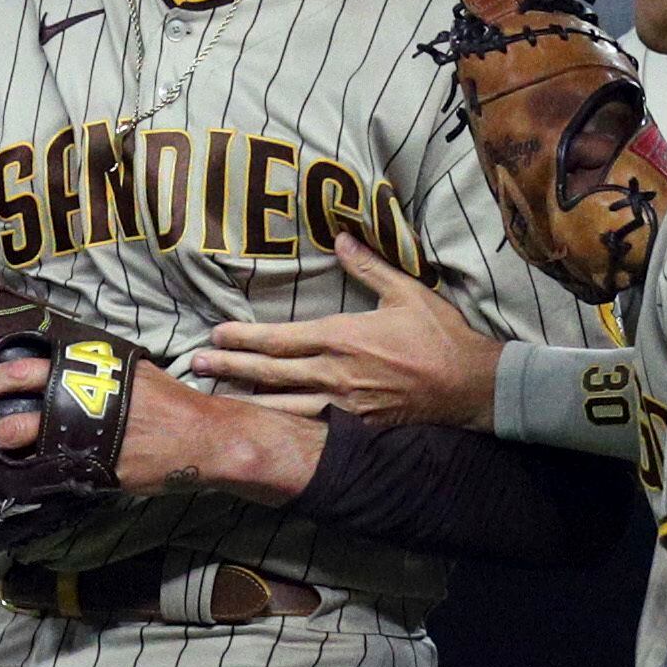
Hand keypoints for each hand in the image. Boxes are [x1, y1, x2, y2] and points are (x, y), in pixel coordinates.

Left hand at [0, 355, 324, 501]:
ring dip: (5, 441)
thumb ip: (100, 371)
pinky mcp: (96, 463)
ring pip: (28, 436)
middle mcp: (84, 394)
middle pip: (21, 400)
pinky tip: (22, 473)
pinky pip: (54, 466)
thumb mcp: (133, 373)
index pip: (31, 366)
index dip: (0, 376)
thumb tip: (69, 370)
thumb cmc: (171, 404)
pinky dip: (35, 469)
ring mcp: (87, 431)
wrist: (203, 436)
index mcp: (92, 368)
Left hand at [187, 235, 504, 426]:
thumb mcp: (407, 291)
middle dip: (229, 368)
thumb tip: (341, 237)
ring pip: (282, 407)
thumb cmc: (440, 335)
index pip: (280, 339)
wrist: (470, 385)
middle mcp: (335, 373)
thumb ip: (369, 266)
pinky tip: (261, 429)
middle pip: (270, 373)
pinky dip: (281, 428)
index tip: (215, 334)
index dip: (243, 337)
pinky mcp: (357, 427)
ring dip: (245, 402)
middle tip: (195, 368)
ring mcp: (344, 405)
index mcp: (342, 337)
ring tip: (215, 400)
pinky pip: (311, 428)